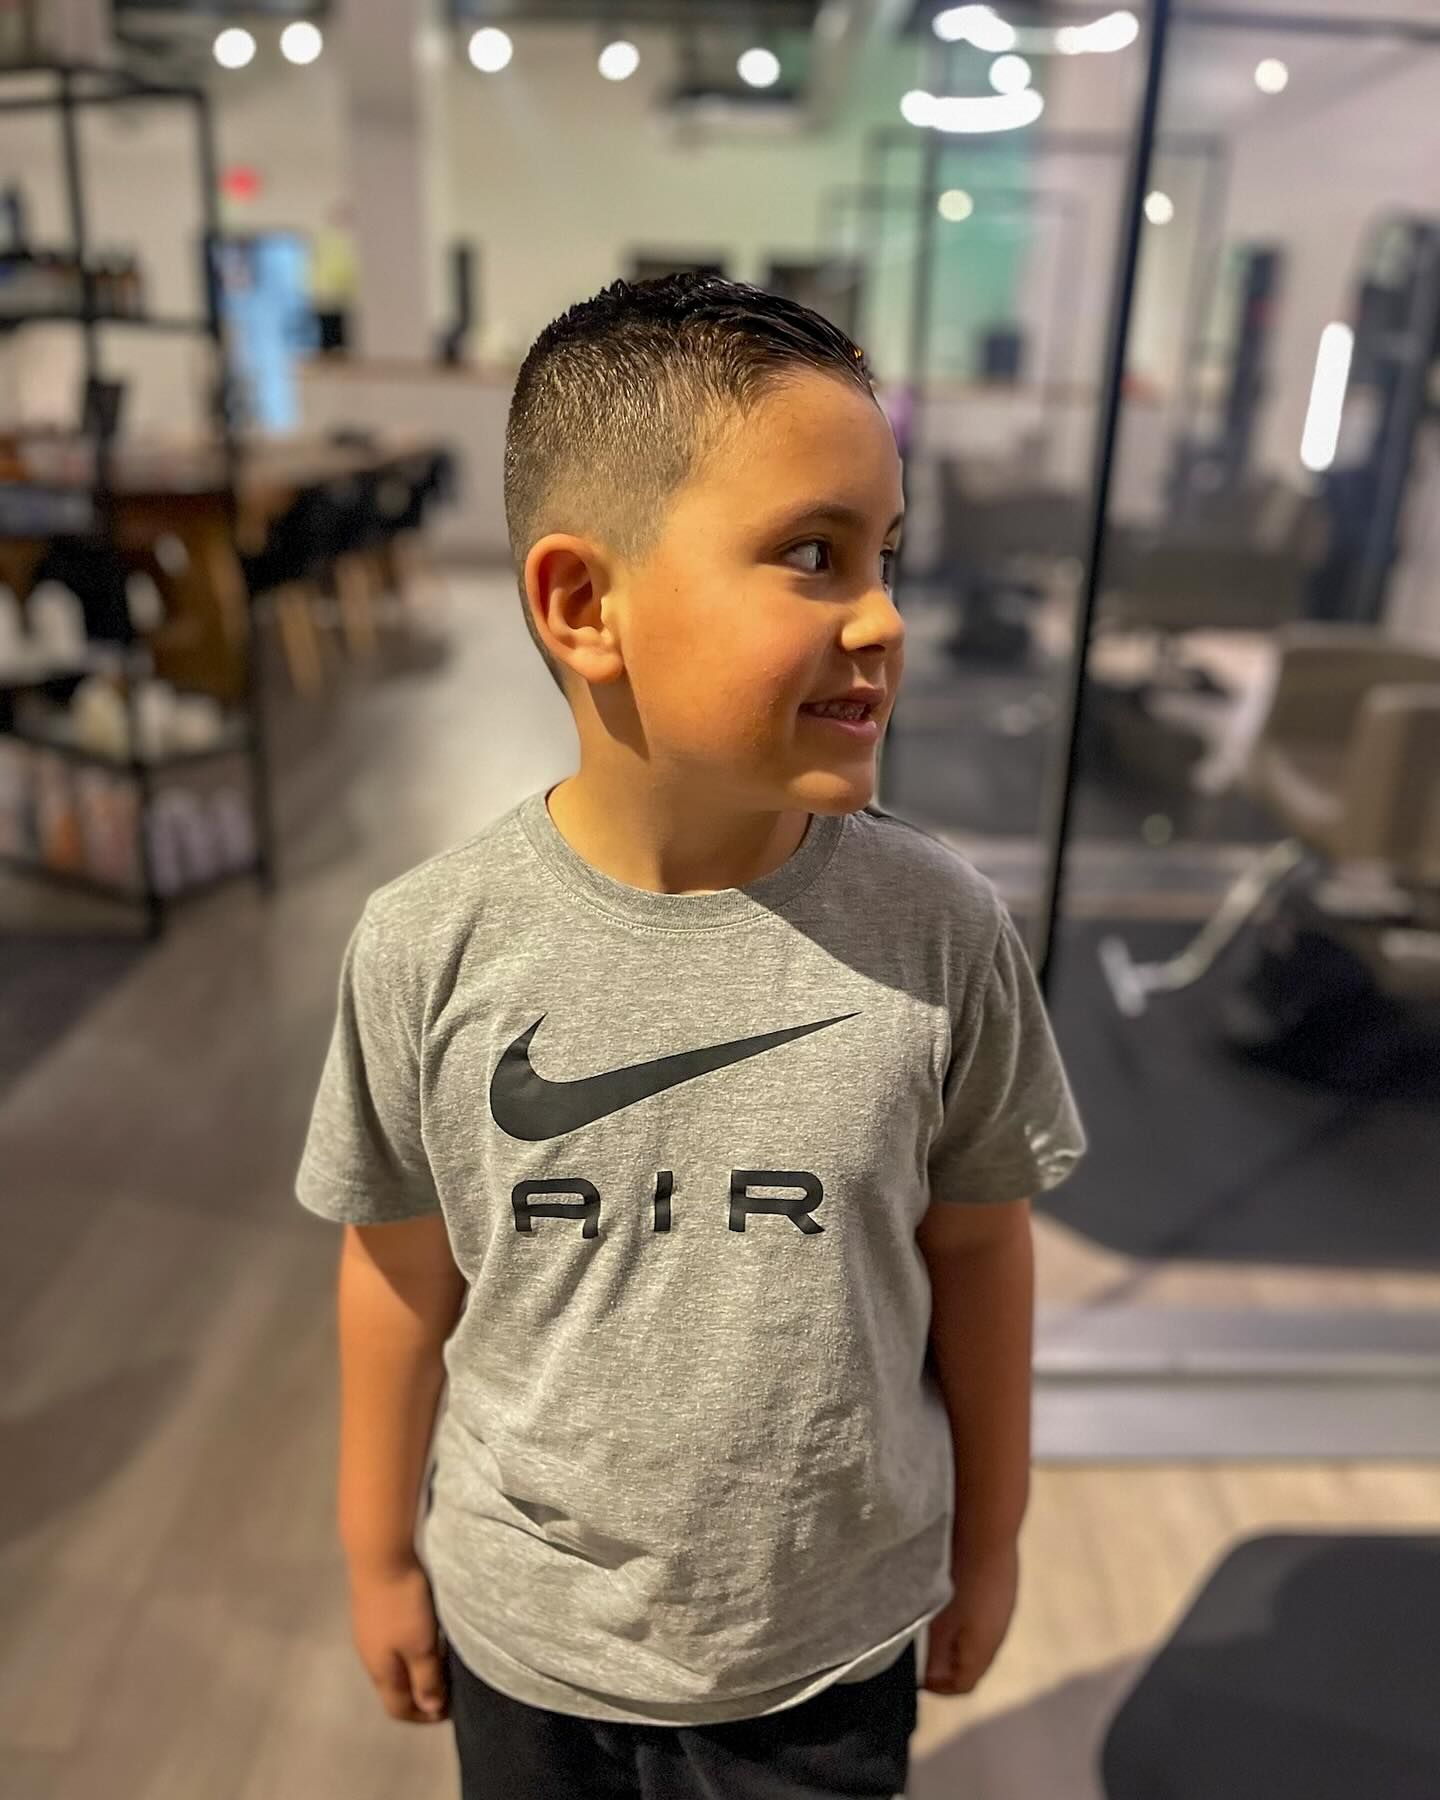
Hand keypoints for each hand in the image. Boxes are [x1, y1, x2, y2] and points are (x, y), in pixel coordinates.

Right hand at [347, 1555, 449, 1722]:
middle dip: (420, 1695)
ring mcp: (368, 1633)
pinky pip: (391, 1644)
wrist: (380, 1555)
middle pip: (394, 1689)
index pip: (398, 1708)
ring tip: (441, 1663)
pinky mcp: (372, 1612)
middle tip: (448, 1689)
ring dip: (416, 1671)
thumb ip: (426, 1679)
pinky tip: (425, 1635)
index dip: (422, 1716)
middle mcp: (370, 1657)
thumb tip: (430, 1709)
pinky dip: (409, 1651)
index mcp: (381, 1671)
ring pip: (393, 1665)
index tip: (447, 1711)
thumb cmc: (404, 1603)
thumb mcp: (422, 1645)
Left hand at [922, 1540, 1019, 1696]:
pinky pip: (984, 1612)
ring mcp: (1004, 1607)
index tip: (916, 1676)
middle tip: (920, 1650)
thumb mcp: (937, 1621)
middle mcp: (998, 1632)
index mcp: (983, 1648)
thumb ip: (933, 1653)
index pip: (963, 1684)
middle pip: (972, 1661)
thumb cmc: (958, 1578)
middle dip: (945, 1662)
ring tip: (930, 1621)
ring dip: (955, 1636)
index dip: (938, 1686)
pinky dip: (964, 1614)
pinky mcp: (1004, 1586)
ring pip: (978, 1634)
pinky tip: (948, 1594)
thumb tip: (929, 1677)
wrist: (987, 1529)